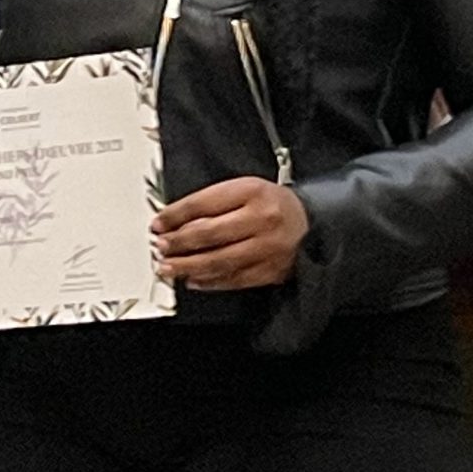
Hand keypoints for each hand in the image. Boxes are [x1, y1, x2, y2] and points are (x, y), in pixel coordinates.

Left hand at [153, 178, 308, 290]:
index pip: (204, 203)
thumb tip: (175, 221)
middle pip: (209, 233)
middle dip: (178, 243)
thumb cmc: (273, 205)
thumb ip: (212, 203)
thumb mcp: (245, 190)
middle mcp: (261, 219)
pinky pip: (233, 279)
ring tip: (168, 267)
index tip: (159, 223)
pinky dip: (209, 281)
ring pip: (218, 260)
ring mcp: (267, 248)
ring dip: (187, 266)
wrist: (313, 223)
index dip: (175, 215)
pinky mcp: (270, 270)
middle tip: (160, 247)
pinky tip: (193, 280)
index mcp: (252, 192)